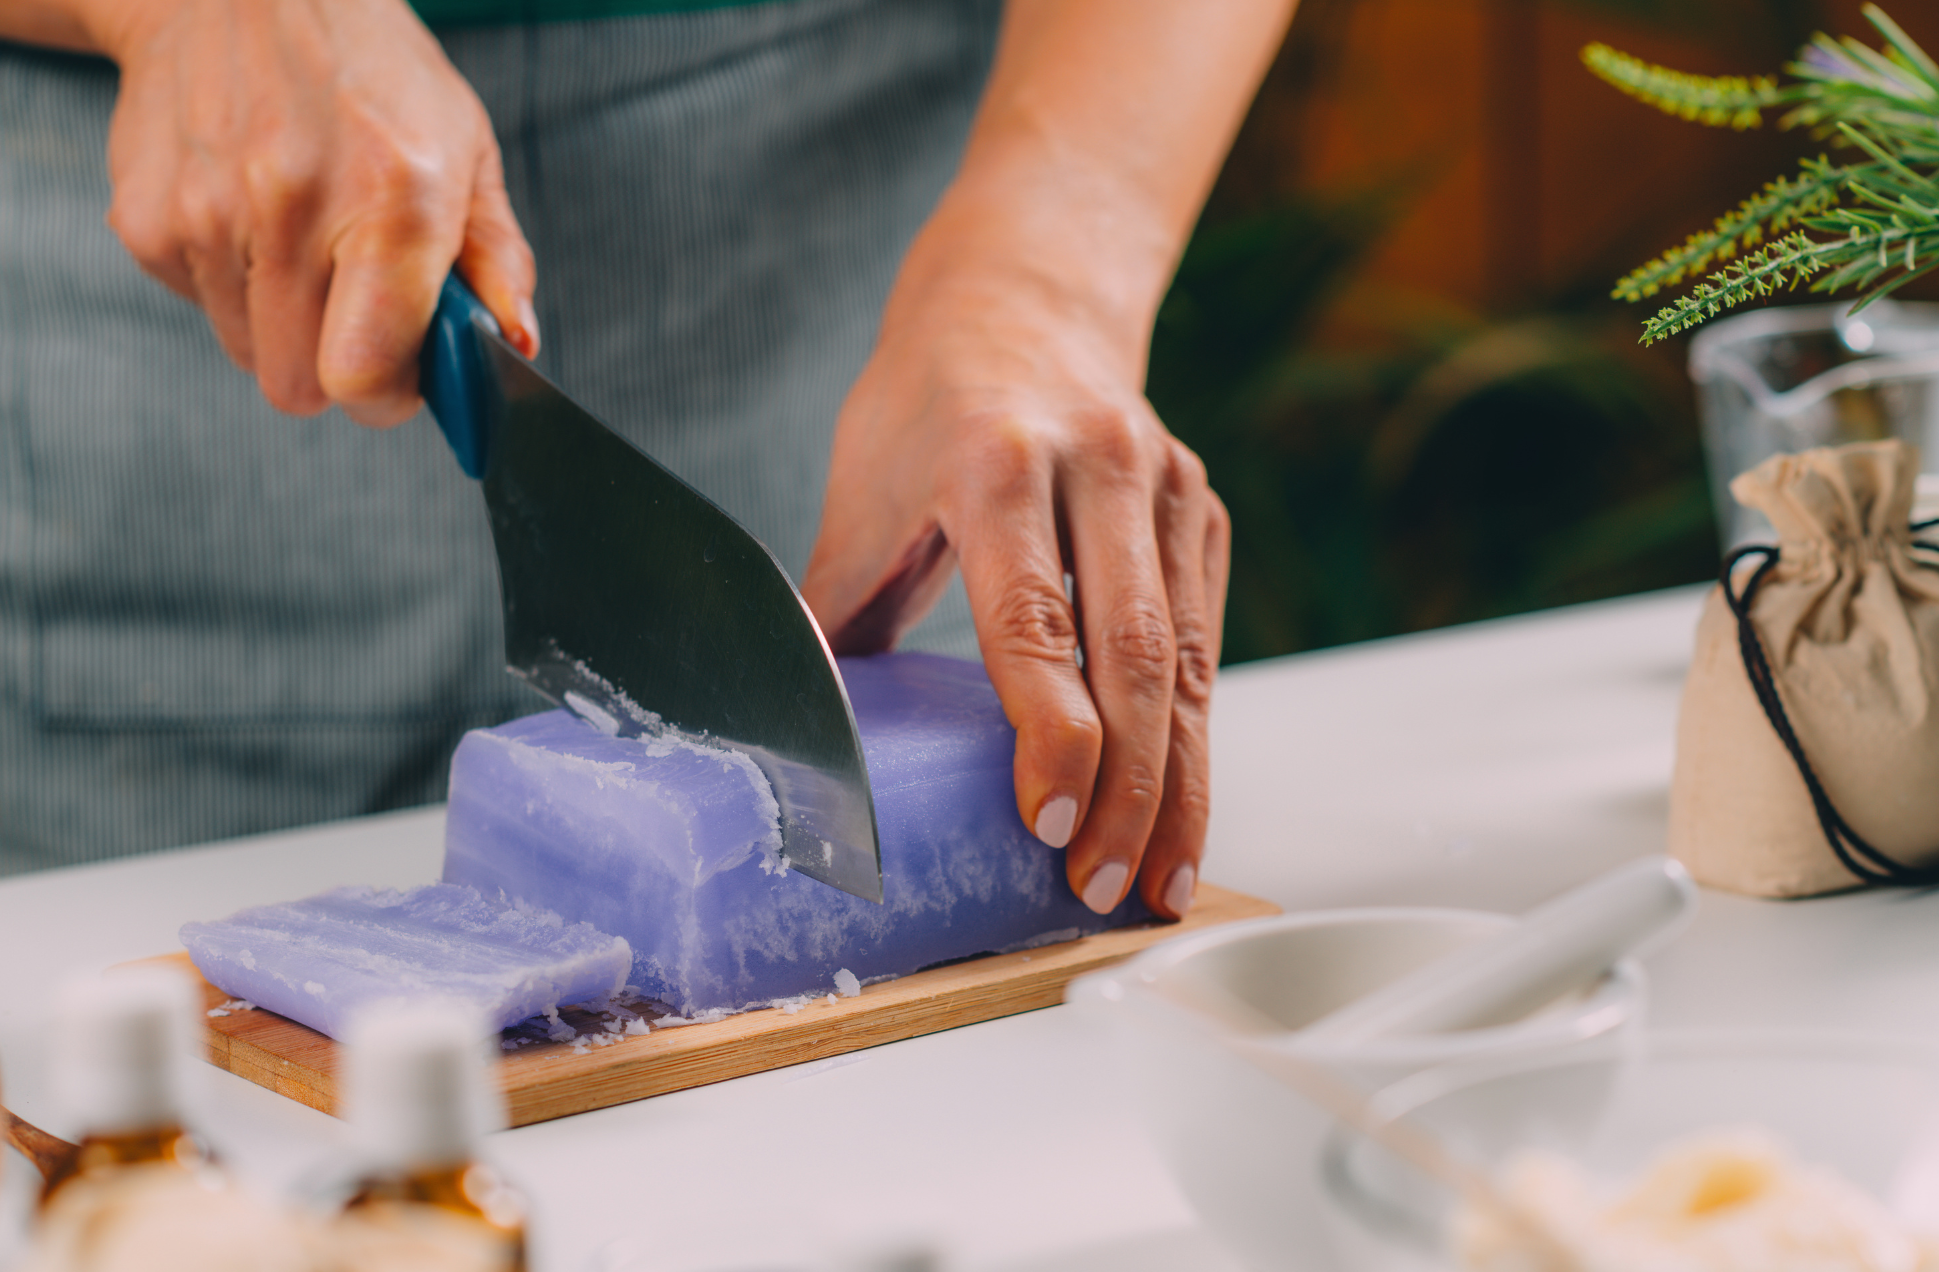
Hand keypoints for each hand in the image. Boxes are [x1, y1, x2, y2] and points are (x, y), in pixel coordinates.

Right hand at [93, 0, 536, 423]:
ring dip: (281, 322)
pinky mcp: (144, 218)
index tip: (400, 375)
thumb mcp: (465, 145)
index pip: (364, 373)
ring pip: (248, 352)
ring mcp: (207, 213)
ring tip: (301, 238)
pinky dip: (229, 282)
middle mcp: (293, 205)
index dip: (385, 396)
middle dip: (334, 366)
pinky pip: (199, 307)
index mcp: (394, 196)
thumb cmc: (368, 68)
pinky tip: (249, 212)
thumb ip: (496, 257)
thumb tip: (517, 343)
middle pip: (299, 385)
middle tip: (354, 308)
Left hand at [802, 254, 1228, 919]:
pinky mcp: (1202, 514)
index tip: (1050, 824)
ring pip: (1187, 661)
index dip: (1049, 731)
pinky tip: (1182, 810)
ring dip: (1181, 784)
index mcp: (999, 461)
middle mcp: (1102, 467)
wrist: (1024, 300)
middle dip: (1130, 788)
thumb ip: (834, 609)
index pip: (1035, 617)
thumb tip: (788, 728)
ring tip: (1162, 884)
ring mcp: (1167, 487)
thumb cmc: (925, 404)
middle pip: (1133, 654)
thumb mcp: (863, 490)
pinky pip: (1205, 643)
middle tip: (1105, 889)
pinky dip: (1195, 737)